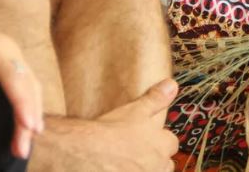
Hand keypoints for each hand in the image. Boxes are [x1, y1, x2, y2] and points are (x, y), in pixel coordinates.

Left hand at [0, 29, 42, 158]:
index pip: (14, 76)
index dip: (23, 103)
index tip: (28, 128)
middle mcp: (8, 48)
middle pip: (27, 84)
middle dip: (29, 117)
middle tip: (21, 150)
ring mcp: (10, 53)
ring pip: (30, 84)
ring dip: (31, 113)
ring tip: (27, 140)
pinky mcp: (7, 60)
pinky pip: (25, 83)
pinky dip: (28, 104)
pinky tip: (26, 122)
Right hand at [32, 79, 179, 170]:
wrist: (75, 156)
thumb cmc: (104, 133)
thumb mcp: (133, 112)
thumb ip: (155, 99)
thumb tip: (172, 84)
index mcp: (161, 146)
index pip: (171, 144)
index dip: (158, 142)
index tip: (144, 143)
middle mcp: (156, 166)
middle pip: (165, 165)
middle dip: (153, 162)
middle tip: (131, 158)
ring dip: (143, 169)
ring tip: (122, 165)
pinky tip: (112, 169)